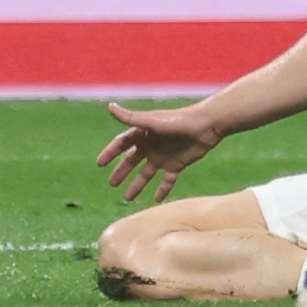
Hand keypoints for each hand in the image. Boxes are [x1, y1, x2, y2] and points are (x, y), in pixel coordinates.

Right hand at [97, 101, 229, 203]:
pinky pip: (167, 180)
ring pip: (147, 174)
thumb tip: (109, 106)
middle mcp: (152, 145)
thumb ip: (130, 118)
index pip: (122, 144)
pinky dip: (162, 190)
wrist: (206, 125)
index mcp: (143, 133)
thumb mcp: (151, 121)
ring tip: (127, 198)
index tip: (100, 164)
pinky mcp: (178, 164)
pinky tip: (156, 200)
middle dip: (121, 172)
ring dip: (137, 185)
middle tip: (112, 184)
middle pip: (132, 161)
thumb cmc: (177, 120)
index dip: (110, 153)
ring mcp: (164, 156)